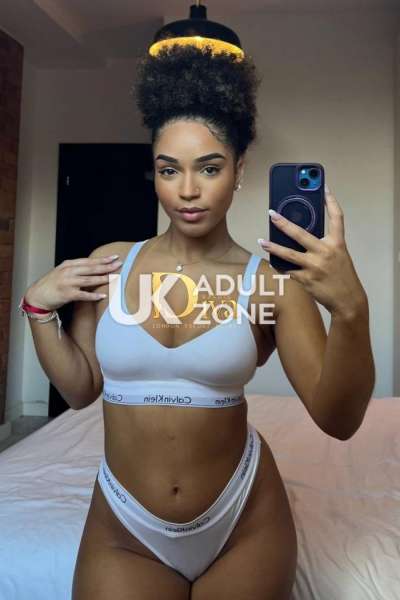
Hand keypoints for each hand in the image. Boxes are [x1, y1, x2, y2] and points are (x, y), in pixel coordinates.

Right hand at [25, 254, 122, 311]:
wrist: (37, 296)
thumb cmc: (52, 284)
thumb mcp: (63, 272)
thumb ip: (76, 269)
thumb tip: (94, 268)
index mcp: (68, 264)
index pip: (89, 261)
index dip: (102, 259)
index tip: (114, 257)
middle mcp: (68, 271)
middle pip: (91, 268)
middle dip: (106, 266)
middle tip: (119, 264)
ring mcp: (67, 282)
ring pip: (89, 280)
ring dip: (103, 279)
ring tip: (114, 278)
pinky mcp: (66, 294)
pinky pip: (83, 295)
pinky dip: (93, 295)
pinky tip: (102, 295)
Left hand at [259, 185, 367, 317]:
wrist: (348, 301)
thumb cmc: (342, 277)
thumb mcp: (339, 256)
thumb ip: (324, 245)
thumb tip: (300, 237)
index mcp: (337, 244)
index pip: (337, 218)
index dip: (331, 202)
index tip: (325, 188)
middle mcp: (326, 252)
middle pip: (301, 234)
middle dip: (284, 223)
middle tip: (272, 214)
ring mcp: (315, 266)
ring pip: (289, 254)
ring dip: (273, 247)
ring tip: (262, 241)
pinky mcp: (307, 280)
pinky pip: (288, 271)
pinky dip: (280, 266)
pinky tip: (273, 262)